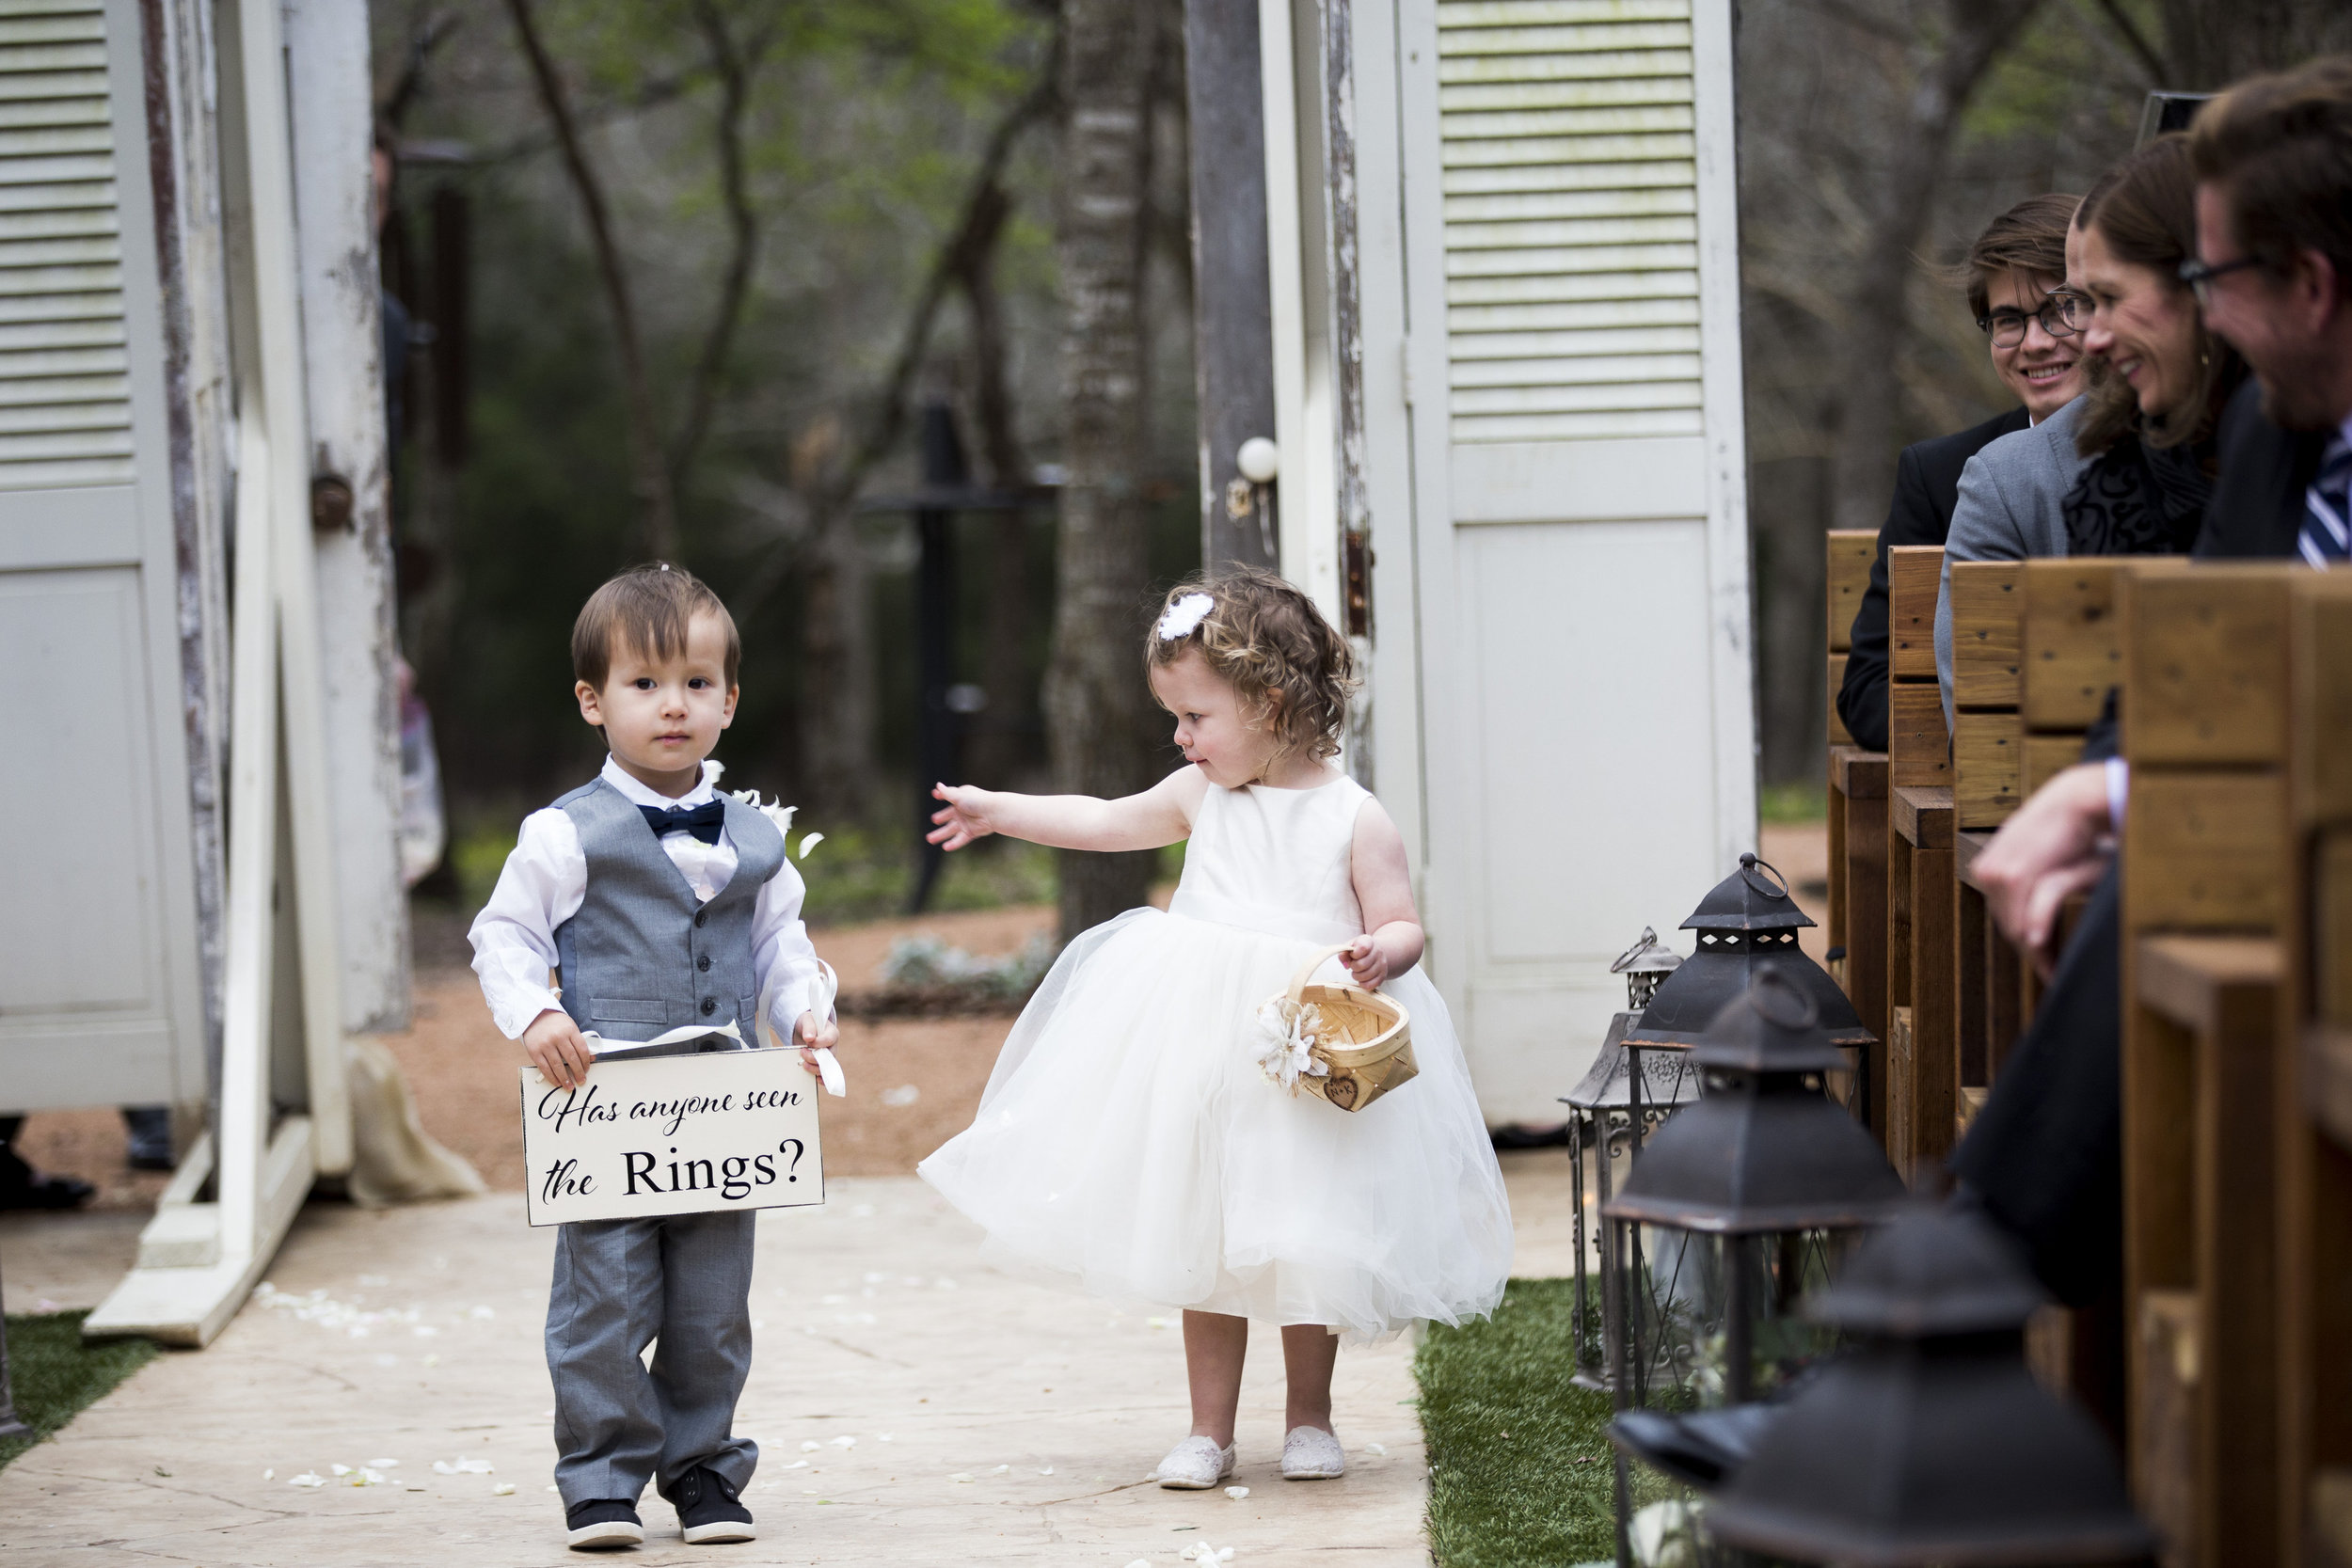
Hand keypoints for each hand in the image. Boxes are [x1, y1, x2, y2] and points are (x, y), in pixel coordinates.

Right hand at [523, 1008, 593, 1089]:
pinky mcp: (534, 1051)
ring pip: (558, 1065)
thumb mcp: (570, 1028)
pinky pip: (545, 1068)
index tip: (587, 1069)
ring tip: (570, 1086)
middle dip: (578, 1073)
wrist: (534, 1016)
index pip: (582, 1049)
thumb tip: (591, 1058)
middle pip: (572, 1059)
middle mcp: (558, 1037)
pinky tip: (557, 1082)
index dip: (586, 1062)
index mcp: (570, 1030)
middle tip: (581, 1081)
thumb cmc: (555, 1023)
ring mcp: (545, 1044)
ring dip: (565, 1079)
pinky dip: (552, 1077)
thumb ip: (579, 1042)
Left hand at [793, 1010, 839, 1079]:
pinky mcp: (822, 1064)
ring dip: (814, 1068)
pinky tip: (816, 1080)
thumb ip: (809, 1027)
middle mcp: (832, 1047)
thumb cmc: (808, 1023)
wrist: (804, 1029)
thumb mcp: (807, 1020)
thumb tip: (809, 1038)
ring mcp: (828, 1057)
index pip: (829, 1040)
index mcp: (832, 1033)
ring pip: (825, 1067)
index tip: (807, 1041)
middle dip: (814, 1057)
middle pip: (828, 1057)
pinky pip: (825, 1074)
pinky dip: (822, 1079)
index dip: (818, 1043)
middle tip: (802, 1052)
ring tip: (803, 1064)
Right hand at [926, 783, 995, 850]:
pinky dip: (953, 843)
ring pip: (951, 830)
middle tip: (934, 820)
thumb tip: (937, 786)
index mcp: (961, 799)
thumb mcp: (958, 796)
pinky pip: (960, 839)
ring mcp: (967, 822)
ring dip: (940, 834)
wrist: (993, 813)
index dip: (942, 796)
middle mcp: (963, 811)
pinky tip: (945, 847)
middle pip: (949, 816)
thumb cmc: (977, 801)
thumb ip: (946, 793)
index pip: (950, 797)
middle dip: (941, 818)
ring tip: (930, 839)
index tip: (935, 795)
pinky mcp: (971, 832)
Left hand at [1343, 936, 1388, 989]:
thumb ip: (1344, 952)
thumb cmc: (1359, 950)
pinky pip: (1369, 985)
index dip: (1354, 954)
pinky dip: (1362, 984)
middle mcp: (1378, 952)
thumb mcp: (1350, 946)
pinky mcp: (1382, 976)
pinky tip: (1362, 979)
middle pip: (1361, 965)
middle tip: (1353, 965)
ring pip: (1365, 976)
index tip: (1352, 954)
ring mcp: (1382, 965)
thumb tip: (1346, 964)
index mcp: (1369, 942)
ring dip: (1356, 976)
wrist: (1375, 953)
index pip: (1363, 948)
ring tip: (1357, 971)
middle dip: (1353, 966)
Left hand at [1973, 762, 2112, 969]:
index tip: (2044, 964)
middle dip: (2032, 952)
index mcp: (1989, 869)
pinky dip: (2038, 939)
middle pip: (2008, 925)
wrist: (2074, 800)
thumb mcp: (2045, 861)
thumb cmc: (2068, 833)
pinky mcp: (2015, 875)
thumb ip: (2034, 887)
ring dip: (2036, 952)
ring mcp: (1996, 874)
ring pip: (2015, 926)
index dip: (2025, 942)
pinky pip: (2023, 919)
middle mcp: (1986, 872)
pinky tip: (2049, 958)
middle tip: (2053, 972)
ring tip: (2056, 970)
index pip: (2004, 916)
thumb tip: (2033, 922)